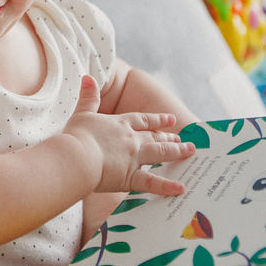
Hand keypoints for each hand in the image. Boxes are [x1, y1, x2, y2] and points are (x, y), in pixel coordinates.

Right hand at [64, 76, 191, 194]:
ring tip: (189, 151)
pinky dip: (167, 186)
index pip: (142, 120)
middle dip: (169, 137)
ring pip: (160, 153)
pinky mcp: (130, 177)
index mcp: (119, 124)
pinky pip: (152, 182)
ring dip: (176, 152)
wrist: (77, 157)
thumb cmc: (76, 136)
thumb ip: (88, 97)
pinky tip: (180, 188)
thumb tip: (87, 77)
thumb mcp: (82, 113)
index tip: (170, 119)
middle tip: (182, 139)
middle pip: (154, 136)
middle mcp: (131, 140)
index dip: (157, 119)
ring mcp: (133, 158)